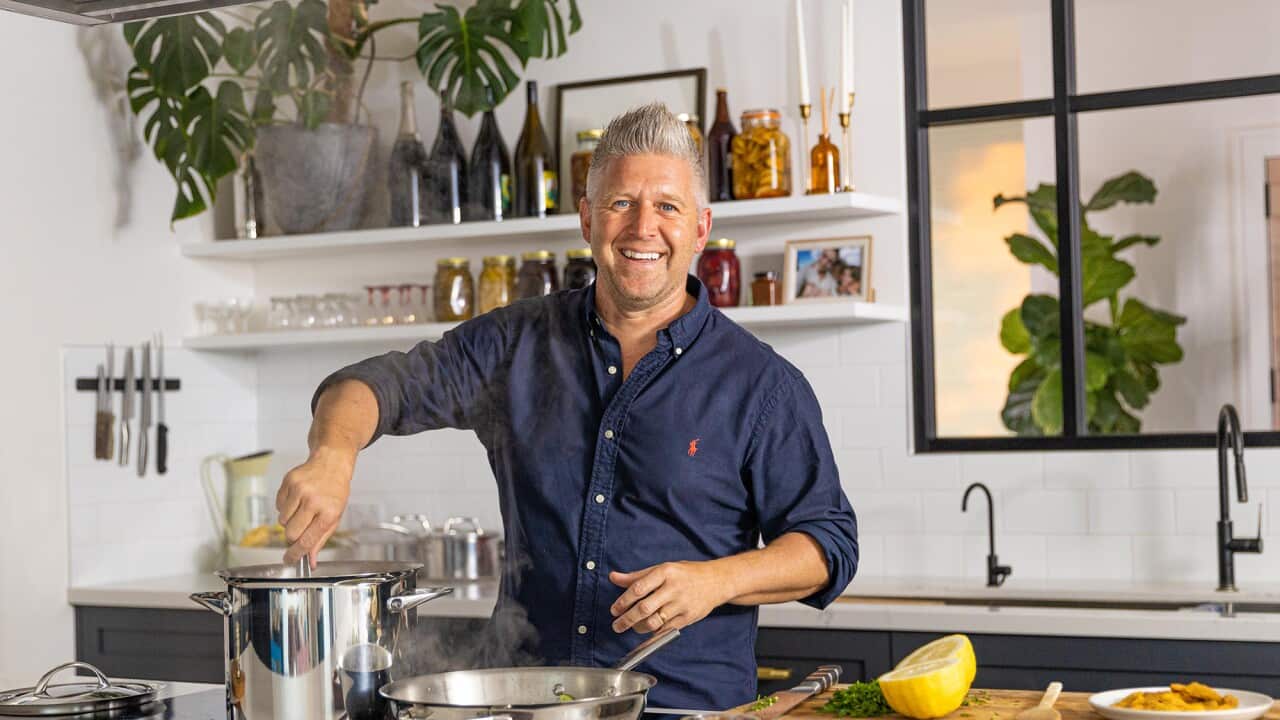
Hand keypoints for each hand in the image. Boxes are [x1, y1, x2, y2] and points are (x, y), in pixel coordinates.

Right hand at [276, 445, 354, 564]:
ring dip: (289, 520)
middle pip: (291, 533)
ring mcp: (300, 490)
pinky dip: (285, 507)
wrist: (332, 463)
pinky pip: (278, 506)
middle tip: (301, 528)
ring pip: (282, 521)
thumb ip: (320, 540)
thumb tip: (310, 560)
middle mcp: (314, 501)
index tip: (289, 560)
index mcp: (328, 512)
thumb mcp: (335, 517)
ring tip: (302, 509)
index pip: (307, 541)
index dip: (296, 554)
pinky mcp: (289, 482)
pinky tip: (297, 499)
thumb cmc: (335, 491)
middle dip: (293, 536)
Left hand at [609, 560, 732, 634]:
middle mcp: (673, 588)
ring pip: (654, 622)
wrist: (716, 581)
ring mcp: (681, 604)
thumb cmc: (685, 574)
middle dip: (627, 619)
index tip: (614, 609)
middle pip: (644, 608)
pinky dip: (653, 632)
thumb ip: (637, 576)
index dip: (623, 601)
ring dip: (638, 627)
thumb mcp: (662, 569)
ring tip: (631, 626)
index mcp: (665, 572)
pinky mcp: (687, 618)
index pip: (639, 588)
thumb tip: (613, 577)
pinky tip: (647, 630)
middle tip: (616, 625)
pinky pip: (665, 629)